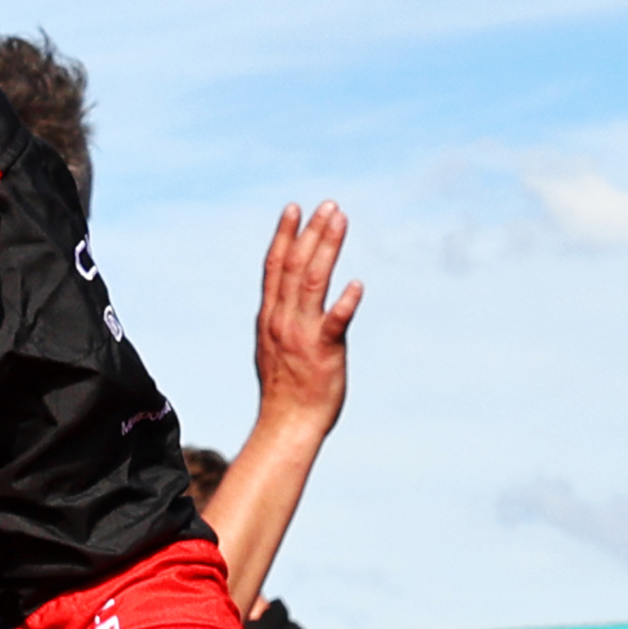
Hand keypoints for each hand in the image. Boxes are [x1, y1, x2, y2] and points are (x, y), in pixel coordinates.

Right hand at [249, 201, 358, 438]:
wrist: (287, 424)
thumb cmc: (286, 387)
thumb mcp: (273, 344)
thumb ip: (280, 318)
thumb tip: (284, 297)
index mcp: (270, 316)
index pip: (274, 267)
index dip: (284, 235)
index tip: (294, 208)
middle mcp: (282, 319)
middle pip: (294, 266)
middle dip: (311, 232)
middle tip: (328, 204)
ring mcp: (301, 334)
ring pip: (312, 282)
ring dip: (326, 249)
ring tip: (340, 222)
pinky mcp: (323, 352)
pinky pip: (334, 323)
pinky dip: (344, 303)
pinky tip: (356, 284)